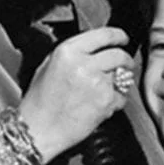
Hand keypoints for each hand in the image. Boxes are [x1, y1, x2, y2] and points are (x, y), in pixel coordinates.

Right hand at [17, 26, 132, 161]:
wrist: (38, 130)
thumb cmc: (40, 103)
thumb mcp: (48, 66)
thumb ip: (73, 53)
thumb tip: (95, 47)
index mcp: (68, 51)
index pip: (104, 34)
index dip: (119, 36)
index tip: (123, 39)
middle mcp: (83, 64)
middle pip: (119, 54)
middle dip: (125, 60)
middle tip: (125, 65)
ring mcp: (97, 82)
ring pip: (123, 76)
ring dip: (120, 82)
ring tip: (102, 91)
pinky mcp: (106, 100)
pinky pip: (122, 96)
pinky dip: (116, 101)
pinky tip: (99, 105)